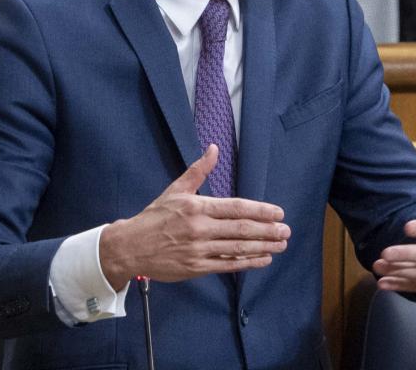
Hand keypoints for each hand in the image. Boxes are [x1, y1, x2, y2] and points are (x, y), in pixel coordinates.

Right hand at [99, 145, 290, 290]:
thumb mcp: (175, 190)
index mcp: (197, 207)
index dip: (260, 211)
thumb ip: (198, 170)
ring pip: (238, 249)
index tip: (278, 212)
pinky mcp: (197, 268)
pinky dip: (248, 262)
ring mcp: (199, 250)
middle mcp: (200, 228)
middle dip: (268, 230)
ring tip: (281, 244)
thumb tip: (213, 148)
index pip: (236, 208)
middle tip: (286, 230)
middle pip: (241, 230)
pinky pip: (228, 266)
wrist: (130, 247)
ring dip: (263, 247)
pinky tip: (264, 259)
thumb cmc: (154, 217)